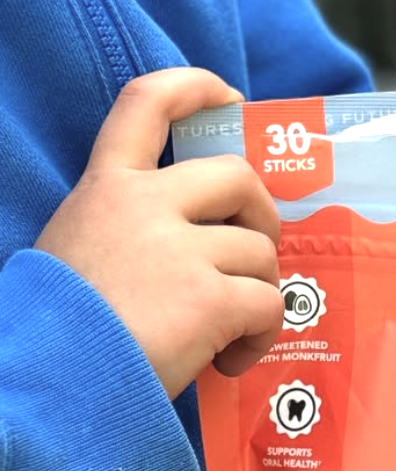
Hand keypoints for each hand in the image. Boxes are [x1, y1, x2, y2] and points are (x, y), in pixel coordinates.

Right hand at [35, 68, 282, 398]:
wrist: (51, 380)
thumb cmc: (61, 328)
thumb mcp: (78, 248)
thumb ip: (129, 231)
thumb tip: (190, 250)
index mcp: (106, 186)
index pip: (148, 103)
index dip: (196, 90)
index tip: (230, 100)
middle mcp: (145, 204)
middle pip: (237, 177)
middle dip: (264, 216)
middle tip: (255, 260)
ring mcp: (180, 249)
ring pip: (260, 251)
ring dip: (260, 293)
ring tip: (230, 335)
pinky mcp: (210, 298)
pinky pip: (268, 305)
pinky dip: (261, 337)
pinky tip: (228, 361)